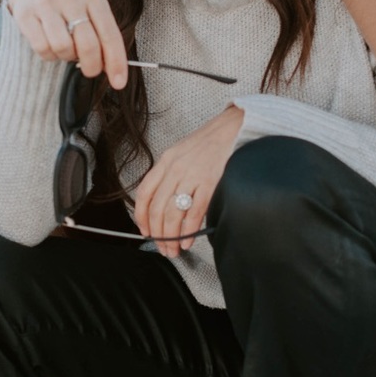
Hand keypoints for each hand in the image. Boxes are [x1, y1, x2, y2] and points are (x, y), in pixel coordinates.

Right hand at [7, 0, 128, 88]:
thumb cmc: (68, 4)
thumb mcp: (90, 10)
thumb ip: (102, 36)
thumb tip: (113, 71)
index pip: (109, 35)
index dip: (116, 62)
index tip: (119, 84)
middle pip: (88, 45)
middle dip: (92, 66)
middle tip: (89, 70)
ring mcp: (46, 3)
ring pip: (63, 48)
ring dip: (66, 57)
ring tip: (64, 48)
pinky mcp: (25, 13)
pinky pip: (42, 48)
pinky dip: (48, 55)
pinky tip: (48, 44)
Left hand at [133, 105, 244, 257]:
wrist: (234, 127)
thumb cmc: (211, 143)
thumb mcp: (182, 154)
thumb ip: (171, 175)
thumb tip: (165, 205)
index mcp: (165, 161)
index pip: (144, 193)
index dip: (141, 217)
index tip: (145, 232)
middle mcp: (175, 168)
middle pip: (157, 209)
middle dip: (157, 234)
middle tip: (163, 248)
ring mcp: (191, 175)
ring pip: (173, 213)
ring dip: (171, 237)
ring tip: (174, 249)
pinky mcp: (209, 182)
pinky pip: (194, 212)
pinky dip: (189, 231)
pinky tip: (188, 241)